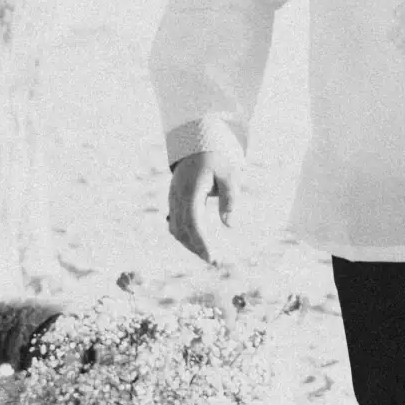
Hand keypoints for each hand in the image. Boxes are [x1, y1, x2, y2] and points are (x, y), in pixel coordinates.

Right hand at [166, 149, 236, 263]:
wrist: (196, 143)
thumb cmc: (216, 158)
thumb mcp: (230, 174)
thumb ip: (231, 198)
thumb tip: (229, 225)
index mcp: (191, 190)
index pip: (193, 222)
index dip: (201, 242)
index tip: (212, 257)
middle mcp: (177, 197)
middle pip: (182, 230)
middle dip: (197, 248)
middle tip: (214, 262)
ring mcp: (173, 199)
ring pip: (176, 228)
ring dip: (190, 244)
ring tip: (208, 255)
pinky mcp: (173, 200)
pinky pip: (175, 223)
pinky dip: (185, 235)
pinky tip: (198, 243)